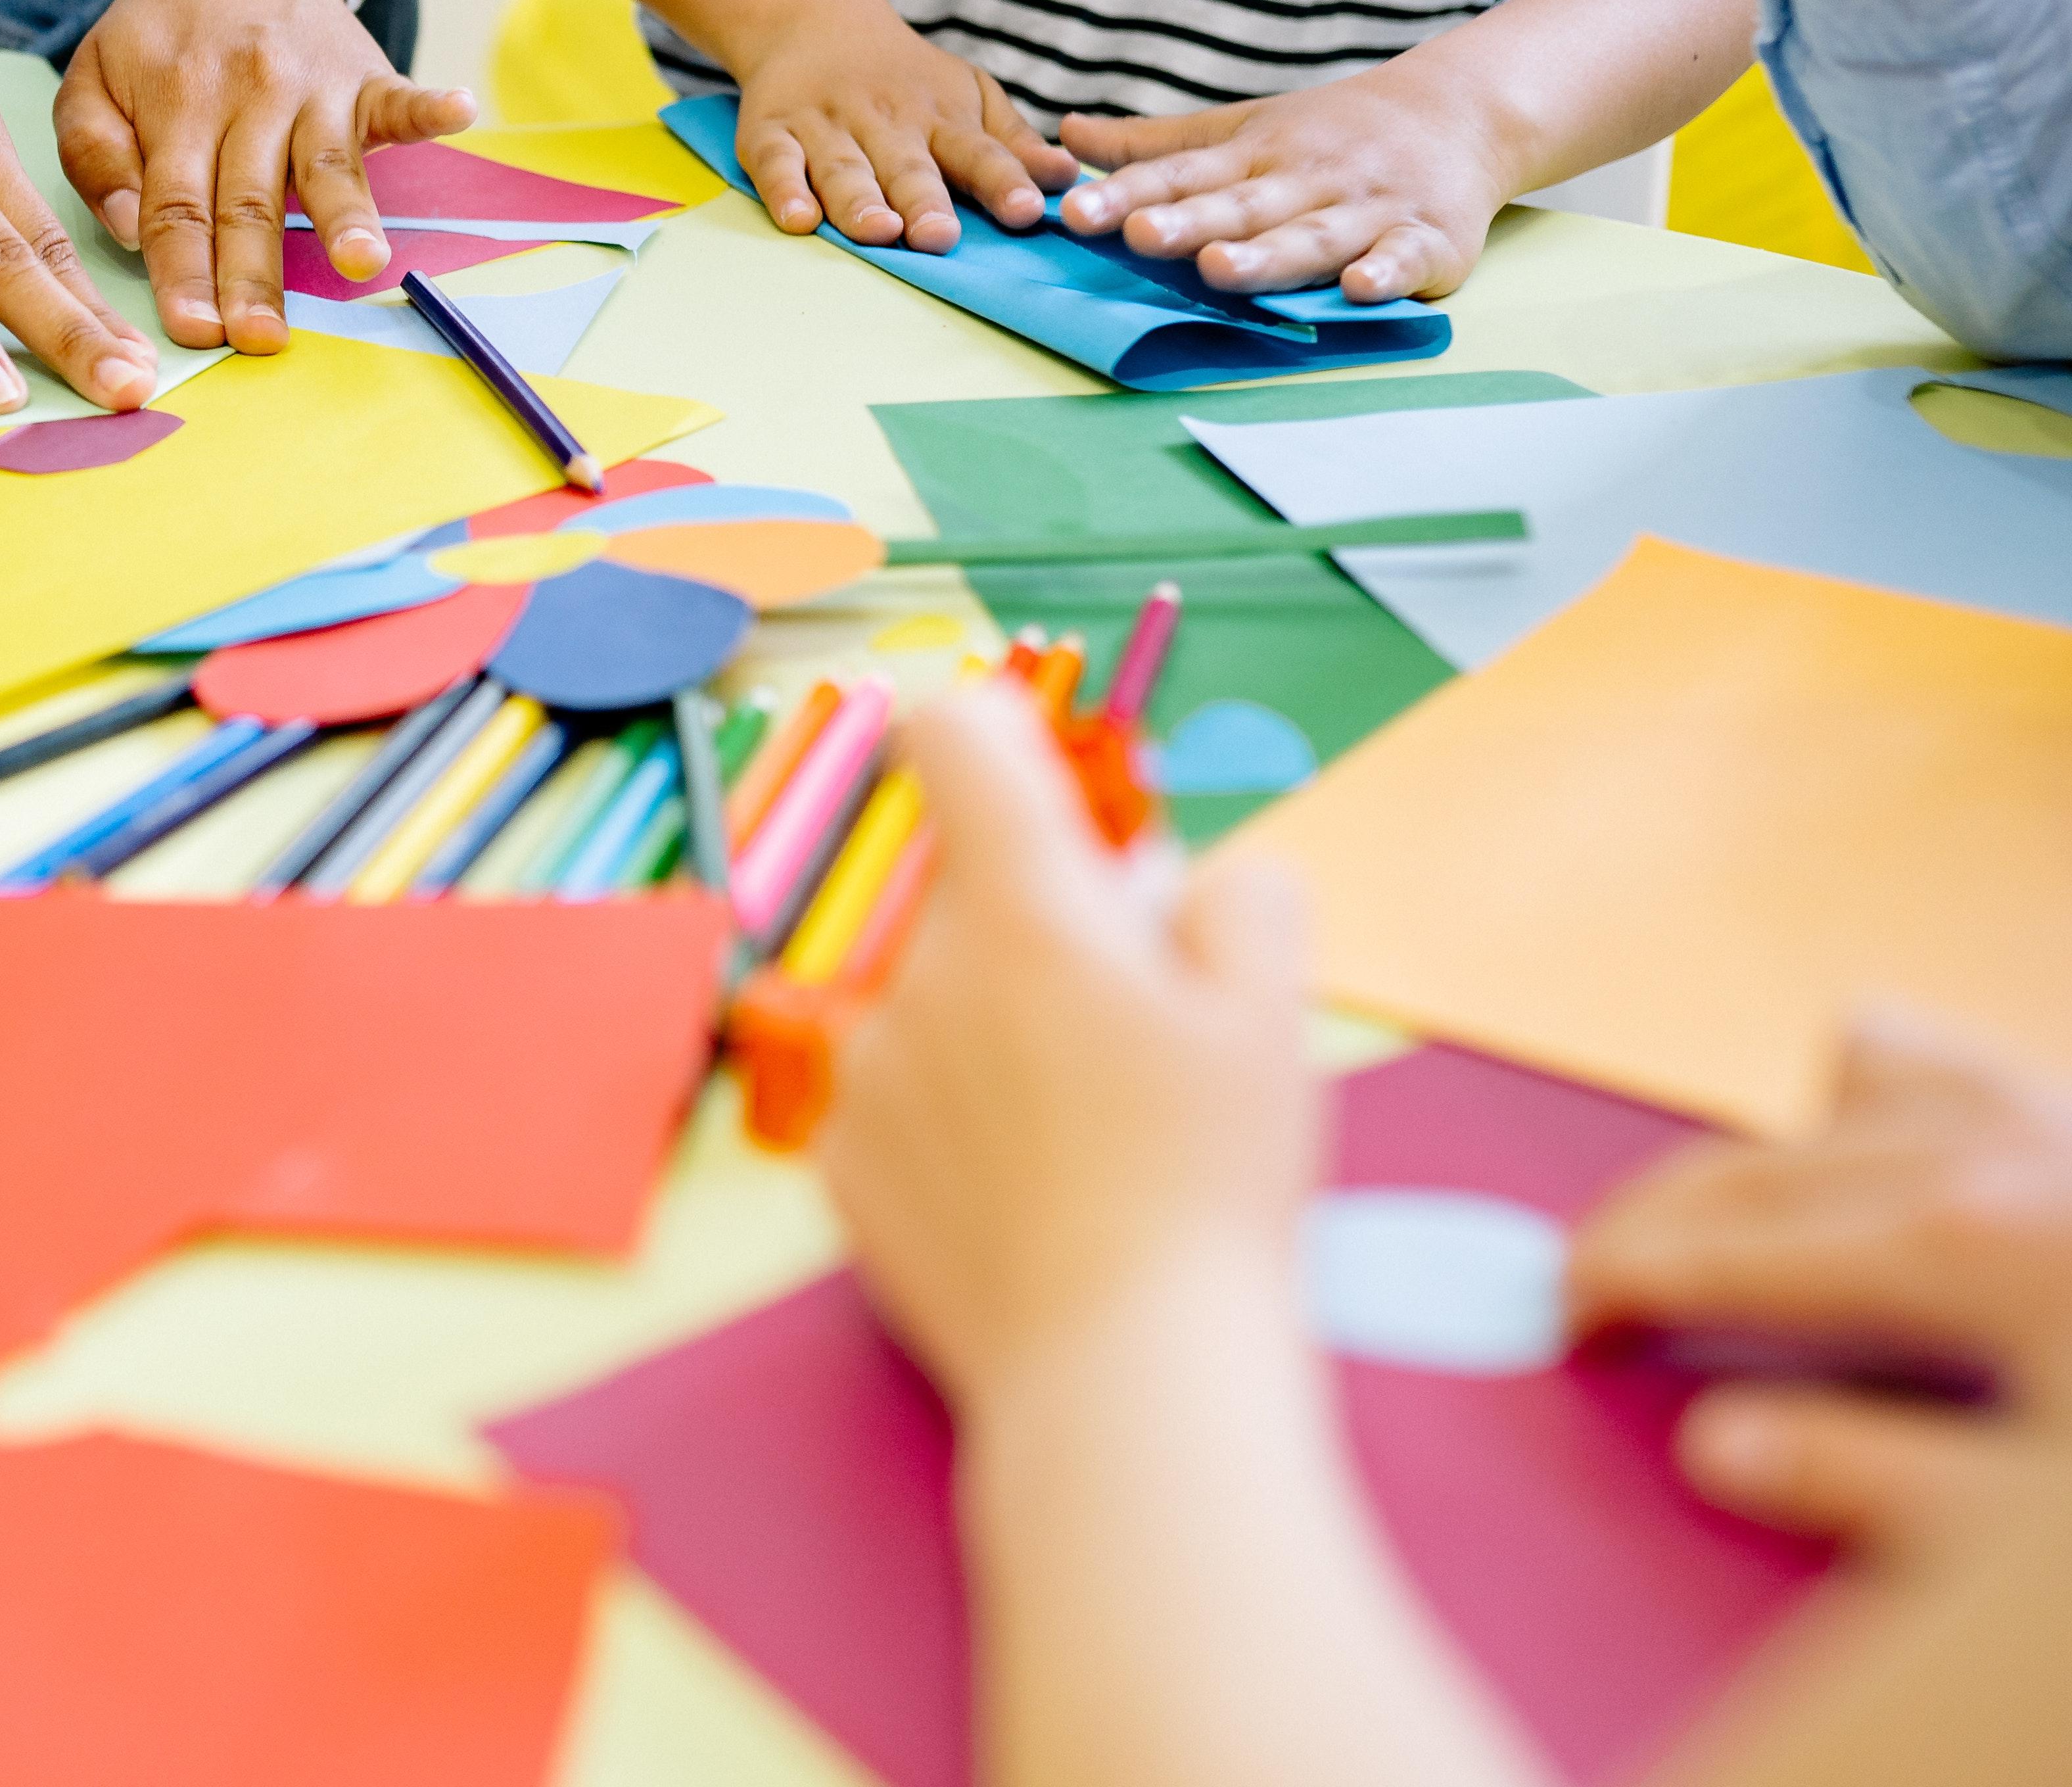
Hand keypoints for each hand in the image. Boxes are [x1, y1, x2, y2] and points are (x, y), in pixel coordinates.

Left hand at [51, 0, 473, 350]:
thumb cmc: (158, 35)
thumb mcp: (92, 79)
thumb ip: (93, 153)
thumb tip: (128, 227)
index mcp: (175, 108)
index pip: (176, 206)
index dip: (184, 272)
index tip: (194, 330)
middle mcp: (246, 97)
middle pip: (249, 202)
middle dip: (254, 274)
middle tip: (260, 336)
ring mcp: (311, 86)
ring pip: (327, 164)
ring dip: (346, 213)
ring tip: (363, 261)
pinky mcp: (364, 74)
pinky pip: (399, 96)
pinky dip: (430, 107)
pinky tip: (458, 113)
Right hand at [724, 0, 1073, 254]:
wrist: (813, 21)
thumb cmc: (906, 79)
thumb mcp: (969, 96)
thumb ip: (1012, 143)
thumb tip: (1067, 177)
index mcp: (940, 118)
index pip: (977, 152)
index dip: (1000, 180)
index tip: (1023, 209)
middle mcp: (885, 122)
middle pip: (907, 168)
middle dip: (924, 201)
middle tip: (940, 236)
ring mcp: (826, 127)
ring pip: (843, 169)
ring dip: (860, 202)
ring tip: (878, 231)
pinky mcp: (771, 133)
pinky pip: (776, 164)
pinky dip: (784, 191)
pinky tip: (797, 219)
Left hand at [822, 685, 1317, 1411]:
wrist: (1123, 1375)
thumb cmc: (1209, 1187)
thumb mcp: (1273, 1019)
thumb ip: (1236, 898)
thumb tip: (1176, 870)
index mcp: (1024, 914)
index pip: (956, 734)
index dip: (1001, 734)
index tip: (1046, 789)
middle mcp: (919, 971)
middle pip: (972, 891)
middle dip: (1046, 928)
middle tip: (1133, 1026)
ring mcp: (864, 1069)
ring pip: (936, 997)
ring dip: (996, 1028)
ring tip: (1085, 1131)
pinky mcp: (836, 1160)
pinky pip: (897, 1093)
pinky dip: (951, 1118)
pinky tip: (1026, 1190)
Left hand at [1059, 54, 1513, 300]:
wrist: (1460, 112)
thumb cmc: (1331, 132)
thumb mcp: (1242, 127)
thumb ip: (1155, 146)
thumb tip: (1067, 136)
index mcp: (1256, 153)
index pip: (1184, 174)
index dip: (1129, 193)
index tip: (1077, 213)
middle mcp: (1308, 178)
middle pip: (1241, 206)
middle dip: (1188, 222)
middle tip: (1137, 235)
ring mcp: (1368, 208)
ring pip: (1312, 235)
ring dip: (1268, 254)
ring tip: (1219, 268)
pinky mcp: (1429, 237)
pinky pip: (1406, 257)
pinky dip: (1386, 272)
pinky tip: (1358, 287)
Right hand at [1565, 1006, 2071, 1552]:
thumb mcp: (2035, 1530)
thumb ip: (1880, 1487)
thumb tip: (1719, 1449)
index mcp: (1959, 1247)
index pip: (1727, 1252)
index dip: (1621, 1279)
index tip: (1558, 1311)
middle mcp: (1985, 1151)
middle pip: (1753, 1166)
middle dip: (1646, 1219)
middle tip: (1580, 1277)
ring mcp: (2043, 1114)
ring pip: (1846, 1085)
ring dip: (1765, 1150)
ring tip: (1719, 1221)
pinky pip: (1944, 1064)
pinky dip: (1881, 1097)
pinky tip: (1879, 1154)